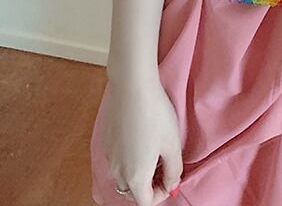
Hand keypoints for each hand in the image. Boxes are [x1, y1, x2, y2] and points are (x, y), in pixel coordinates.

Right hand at [101, 77, 183, 205]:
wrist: (132, 88)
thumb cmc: (155, 116)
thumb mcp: (172, 144)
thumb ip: (174, 170)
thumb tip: (172, 185)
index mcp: (135, 177)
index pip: (145, 202)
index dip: (161, 195)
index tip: (172, 178)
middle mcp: (118, 171)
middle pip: (133, 191)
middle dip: (150, 185)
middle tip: (166, 166)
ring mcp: (110, 156)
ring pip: (124, 176)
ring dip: (139, 172)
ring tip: (155, 151)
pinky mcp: (107, 141)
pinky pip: (118, 159)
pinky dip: (130, 158)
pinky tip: (142, 137)